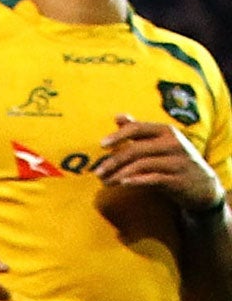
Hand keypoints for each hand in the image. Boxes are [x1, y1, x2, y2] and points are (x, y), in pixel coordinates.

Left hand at [93, 115, 225, 211]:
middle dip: (113, 161)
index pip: (138, 128)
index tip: (102, 145)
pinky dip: (137, 181)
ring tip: (105, 182)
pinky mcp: (178, 180)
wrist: (203, 184)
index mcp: (166, 131)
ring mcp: (177, 162)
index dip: (119, 135)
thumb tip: (118, 116)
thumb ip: (139, 131)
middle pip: (136, 149)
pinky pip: (154, 178)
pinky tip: (123, 184)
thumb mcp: (160, 142)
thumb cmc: (174, 160)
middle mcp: (173, 144)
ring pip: (142, 165)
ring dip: (119, 174)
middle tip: (97, 172)